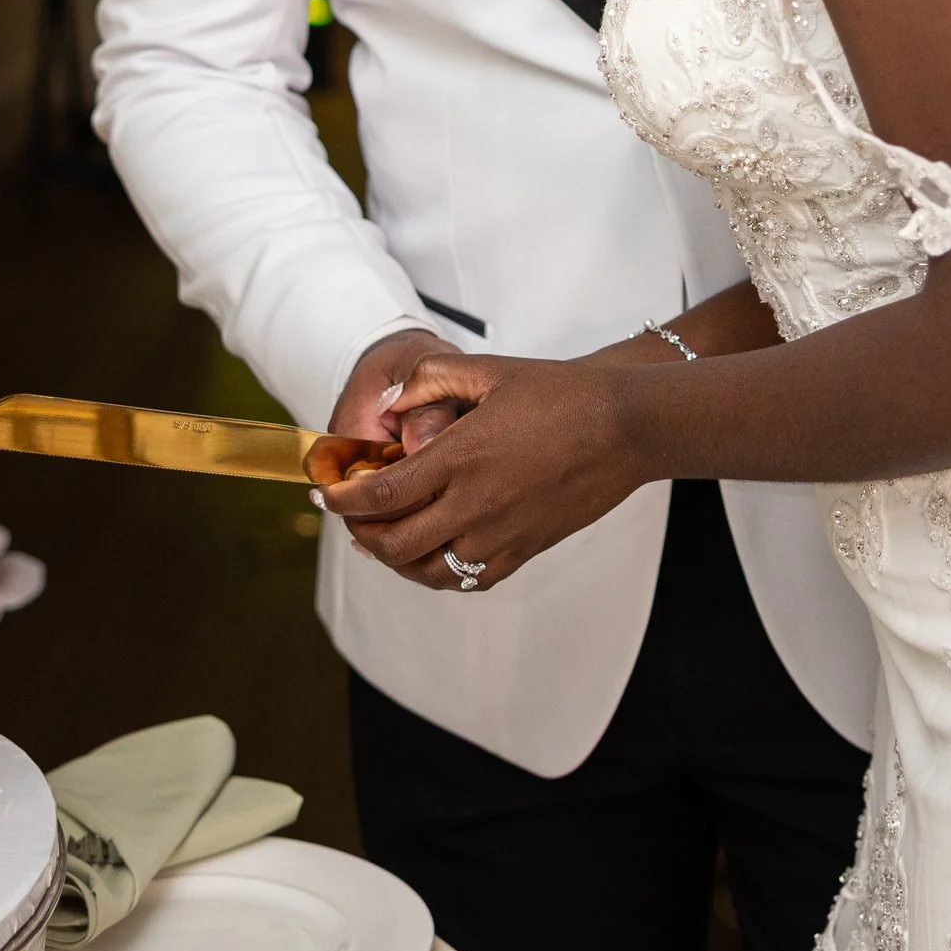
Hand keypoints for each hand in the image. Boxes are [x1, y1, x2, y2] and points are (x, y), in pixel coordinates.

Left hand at [316, 345, 648, 592]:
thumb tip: (387, 406)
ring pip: (427, 572)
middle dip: (360, 533)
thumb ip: (428, 381)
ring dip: (394, 560)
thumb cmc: (561, 392)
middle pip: (394, 543)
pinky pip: (468, 580)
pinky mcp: (524, 550)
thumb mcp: (488, 370)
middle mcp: (475, 505)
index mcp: (460, 458)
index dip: (342, 499)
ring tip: (382, 538)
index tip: (325, 493)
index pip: (380, 495)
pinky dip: (437, 574)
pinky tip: (429, 552)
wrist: (625, 426)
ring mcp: (501, 535)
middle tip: (349, 516)